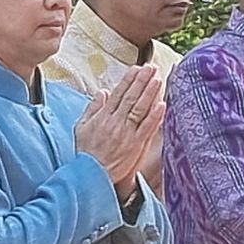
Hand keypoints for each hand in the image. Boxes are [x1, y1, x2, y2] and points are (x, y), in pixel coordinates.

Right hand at [73, 65, 163, 190]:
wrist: (90, 175)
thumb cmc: (86, 153)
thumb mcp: (82, 127)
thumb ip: (93, 108)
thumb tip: (103, 92)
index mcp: (102, 117)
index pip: (118, 94)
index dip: (129, 80)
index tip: (137, 69)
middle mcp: (115, 122)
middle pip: (131, 98)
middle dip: (142, 81)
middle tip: (151, 68)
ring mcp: (126, 133)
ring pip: (140, 109)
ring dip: (149, 93)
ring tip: (158, 80)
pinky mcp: (135, 145)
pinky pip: (146, 128)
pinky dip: (154, 116)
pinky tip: (161, 105)